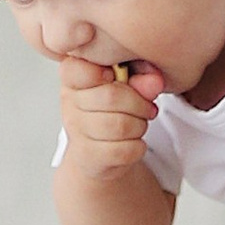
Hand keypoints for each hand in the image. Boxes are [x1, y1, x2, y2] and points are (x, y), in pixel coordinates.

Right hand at [55, 54, 164, 178]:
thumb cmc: (111, 110)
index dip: (104, 72)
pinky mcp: (88, 155)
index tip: (115, 77)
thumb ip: (141, 77)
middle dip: (139, 103)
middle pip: (111, 96)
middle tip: (147, 108)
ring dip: (140, 126)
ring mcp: (76, 130)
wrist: (98, 152)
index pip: (79, 69)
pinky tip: (134, 142)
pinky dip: (138, 147)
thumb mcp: (127, 85)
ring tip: (140, 124)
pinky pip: (124, 150)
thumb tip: (154, 82)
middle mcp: (69, 102)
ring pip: (120, 126)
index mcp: (74, 77)